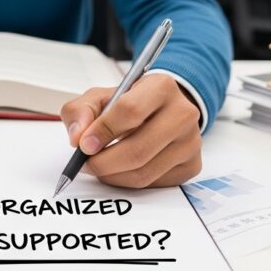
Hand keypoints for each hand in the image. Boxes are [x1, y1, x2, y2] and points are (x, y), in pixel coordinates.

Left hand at [60, 74, 201, 187]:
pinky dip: (128, 181)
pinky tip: (120, 169)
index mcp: (161, 87)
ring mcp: (191, 142)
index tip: (84, 144)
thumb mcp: (101, 97)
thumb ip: (81, 111)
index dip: (102, 131)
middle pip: (138, 150)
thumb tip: (78, 137)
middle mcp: (183, 113)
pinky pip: (153, 184)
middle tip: (86, 163)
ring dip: (113, 175)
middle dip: (104, 162)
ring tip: (100, 166)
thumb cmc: (130, 103)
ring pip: (144, 172)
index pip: (130, 111)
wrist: (161, 110)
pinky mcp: (191, 165)